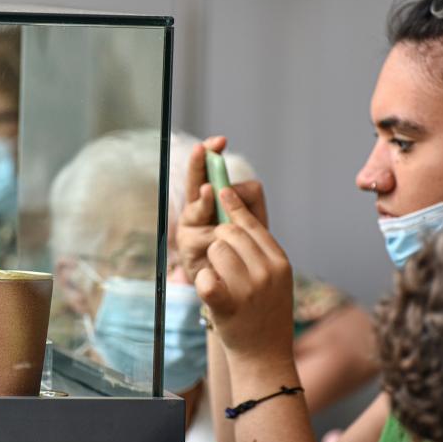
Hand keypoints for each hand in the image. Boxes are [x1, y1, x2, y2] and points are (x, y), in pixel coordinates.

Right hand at [176, 136, 268, 282]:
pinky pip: (204, 240)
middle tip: (203, 149)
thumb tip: (230, 190)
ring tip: (214, 205)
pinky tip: (218, 248)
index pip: (206, 173)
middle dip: (199, 165)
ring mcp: (189, 232)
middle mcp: (195, 214)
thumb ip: (246, 205)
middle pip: (195, 183)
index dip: (209, 155)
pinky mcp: (188, 251)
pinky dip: (216, 242)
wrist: (238, 300)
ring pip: (200, 210)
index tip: (219, 141)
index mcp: (210, 203)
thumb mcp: (253, 227)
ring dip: (212, 209)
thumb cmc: (246, 258)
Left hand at [196, 186, 293, 366]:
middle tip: (222, 263)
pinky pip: (206, 279)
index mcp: (279, 261)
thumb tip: (238, 214)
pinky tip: (211, 290)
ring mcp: (249, 289)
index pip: (251, 224)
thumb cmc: (265, 314)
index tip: (222, 190)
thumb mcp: (275, 279)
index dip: (233, 205)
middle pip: (228, 232)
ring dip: (211, 264)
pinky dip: (203, 283)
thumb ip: (261, 250)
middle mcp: (267, 271)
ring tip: (222, 283)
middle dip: (218, 242)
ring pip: (215, 250)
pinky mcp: (228, 306)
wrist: (265, 357)